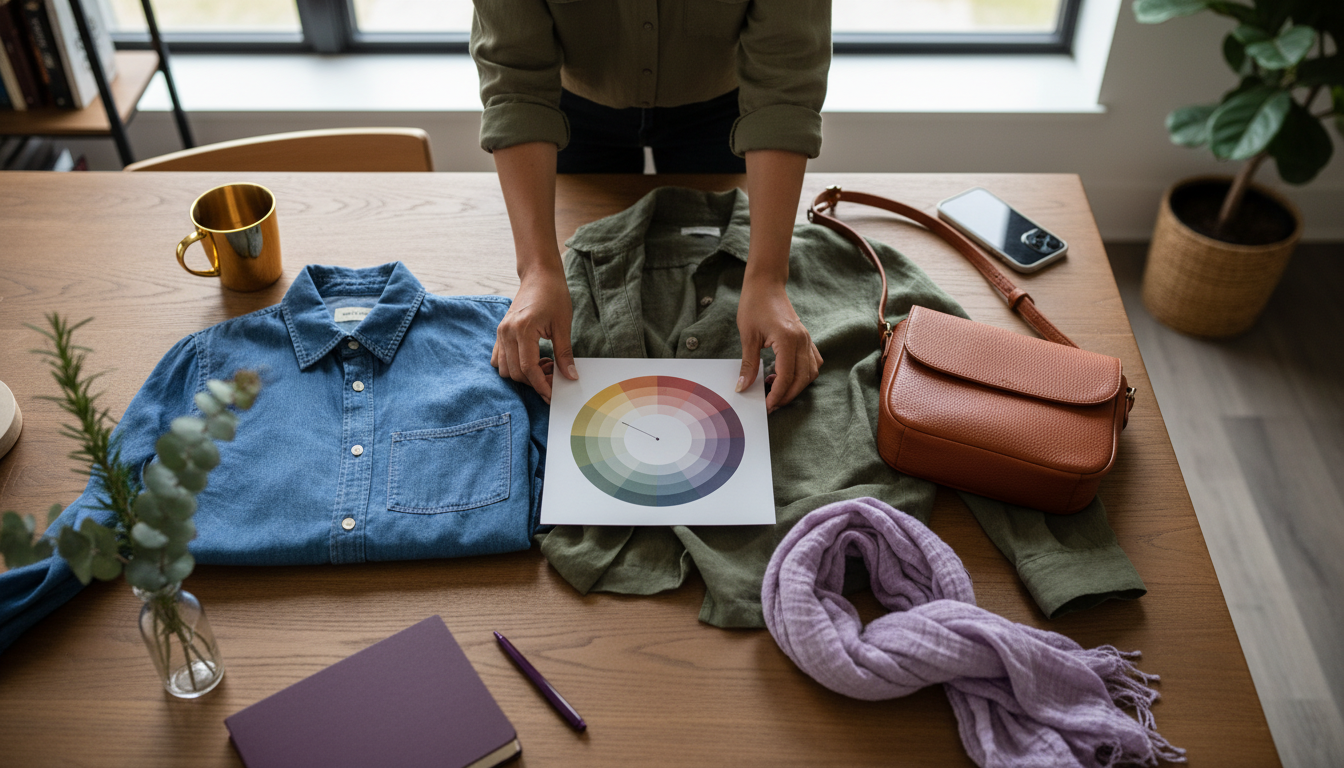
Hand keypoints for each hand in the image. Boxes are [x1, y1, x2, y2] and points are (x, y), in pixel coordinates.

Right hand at [491, 264, 576, 402]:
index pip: (528, 368)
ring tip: (544, 365)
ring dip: (523, 375)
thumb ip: (564, 354)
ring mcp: (501, 332)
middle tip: (554, 378)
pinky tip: (533, 359)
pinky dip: (514, 366)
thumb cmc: (553, 295)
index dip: (541, 385)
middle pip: (515, 372)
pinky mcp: (500, 332)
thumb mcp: (563, 325)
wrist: (539, 275)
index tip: (552, 394)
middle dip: (534, 382)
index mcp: (523, 329)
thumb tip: (570, 376)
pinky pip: (500, 358)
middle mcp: (507, 332)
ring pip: (504, 369)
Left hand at [736, 277, 821, 412]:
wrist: (766, 284)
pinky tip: (785, 375)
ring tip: (775, 388)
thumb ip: (748, 364)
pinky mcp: (806, 338)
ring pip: (811, 373)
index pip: (786, 376)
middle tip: (770, 403)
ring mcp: (807, 339)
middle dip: (787, 395)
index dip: (777, 395)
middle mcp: (802, 340)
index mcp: (787, 339)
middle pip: (802, 379)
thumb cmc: (754, 304)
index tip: (766, 405)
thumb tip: (743, 387)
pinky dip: (803, 374)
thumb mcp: (748, 336)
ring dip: (796, 386)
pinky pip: (813, 362)